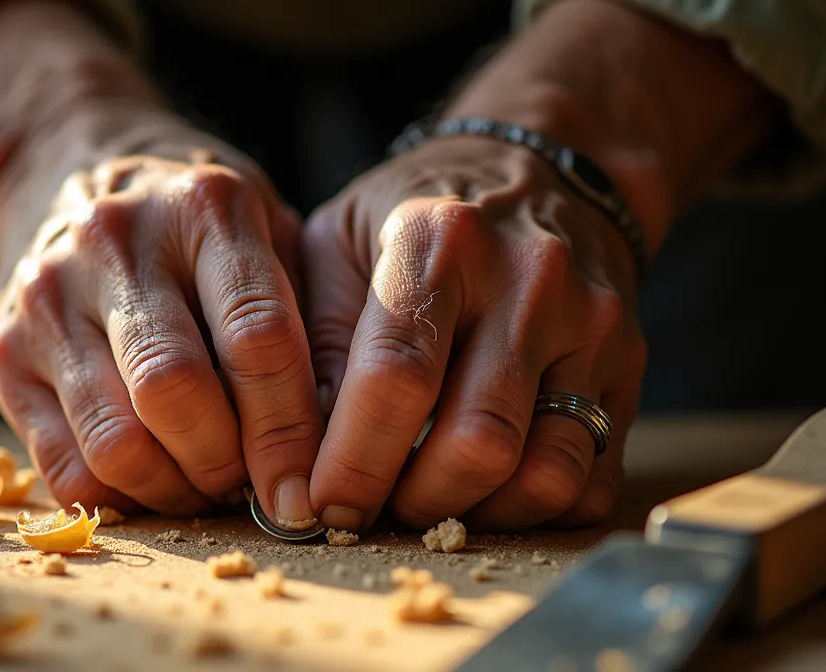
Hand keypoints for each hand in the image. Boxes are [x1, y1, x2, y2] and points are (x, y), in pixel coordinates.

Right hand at [0, 145, 324, 518]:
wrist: (67, 170)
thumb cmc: (194, 222)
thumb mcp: (264, 226)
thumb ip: (304, 314)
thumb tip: (334, 443)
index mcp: (203, 209)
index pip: (256, 339)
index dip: (289, 429)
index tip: (309, 484)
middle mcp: (114, 245)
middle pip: (175, 393)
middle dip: (226, 464)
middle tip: (252, 484)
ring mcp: (49, 298)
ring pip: (116, 440)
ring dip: (172, 489)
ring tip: (202, 483)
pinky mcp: (5, 351)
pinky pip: (62, 463)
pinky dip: (117, 495)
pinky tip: (150, 479)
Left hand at [302, 136, 646, 531]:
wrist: (535, 168)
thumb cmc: (414, 217)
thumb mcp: (337, 241)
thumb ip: (314, 341)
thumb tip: (298, 457)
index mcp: (437, 240)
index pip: (397, 378)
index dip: (354, 461)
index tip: (319, 504)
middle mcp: (528, 279)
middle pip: (477, 441)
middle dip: (413, 502)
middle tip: (371, 511)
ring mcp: (590, 322)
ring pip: (545, 472)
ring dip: (476, 515)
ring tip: (425, 504)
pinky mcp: (629, 361)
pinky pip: (593, 476)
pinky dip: (533, 512)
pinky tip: (482, 493)